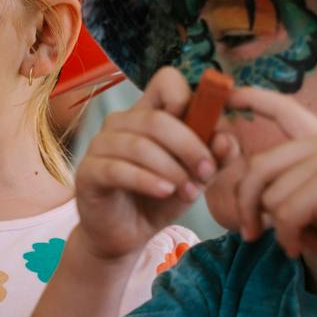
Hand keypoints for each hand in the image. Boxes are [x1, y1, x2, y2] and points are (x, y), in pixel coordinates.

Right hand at [73, 66, 223, 260]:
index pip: (166, 81)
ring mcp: (100, 146)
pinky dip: (147, 180)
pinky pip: (118, 169)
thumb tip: (227, 139)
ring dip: (171, 169)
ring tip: (189, 191)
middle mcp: (120, 123)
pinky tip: (164, 192)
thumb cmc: (159, 199)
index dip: (192, 99)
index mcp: (147, 113)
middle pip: (157, 119)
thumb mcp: (195, 178)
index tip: (211, 131)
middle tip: (207, 172)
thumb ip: (214, 159)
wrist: (125, 236)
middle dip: (190, 146)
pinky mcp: (89, 173)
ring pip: (140, 145)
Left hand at [225, 86, 316, 276]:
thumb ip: (289, 182)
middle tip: (250, 233)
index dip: (253, 98)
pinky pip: (284, 215)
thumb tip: (247, 192)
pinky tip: (304, 246)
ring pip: (269, 197)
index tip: (229, 93)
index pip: (284, 109)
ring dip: (277, 228)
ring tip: (301, 239)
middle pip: (257, 167)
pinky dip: (288, 239)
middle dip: (246, 205)